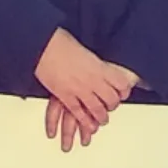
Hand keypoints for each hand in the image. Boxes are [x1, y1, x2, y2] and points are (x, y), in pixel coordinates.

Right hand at [34, 30, 136, 145]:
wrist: (43, 46)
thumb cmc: (61, 42)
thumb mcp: (86, 49)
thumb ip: (94, 61)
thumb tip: (99, 64)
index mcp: (100, 67)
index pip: (121, 84)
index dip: (124, 90)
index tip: (123, 92)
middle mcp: (93, 81)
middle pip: (111, 99)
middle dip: (112, 105)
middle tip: (111, 106)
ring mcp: (79, 90)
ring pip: (97, 109)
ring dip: (101, 117)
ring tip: (102, 120)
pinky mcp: (65, 96)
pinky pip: (78, 113)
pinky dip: (84, 121)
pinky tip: (88, 125)